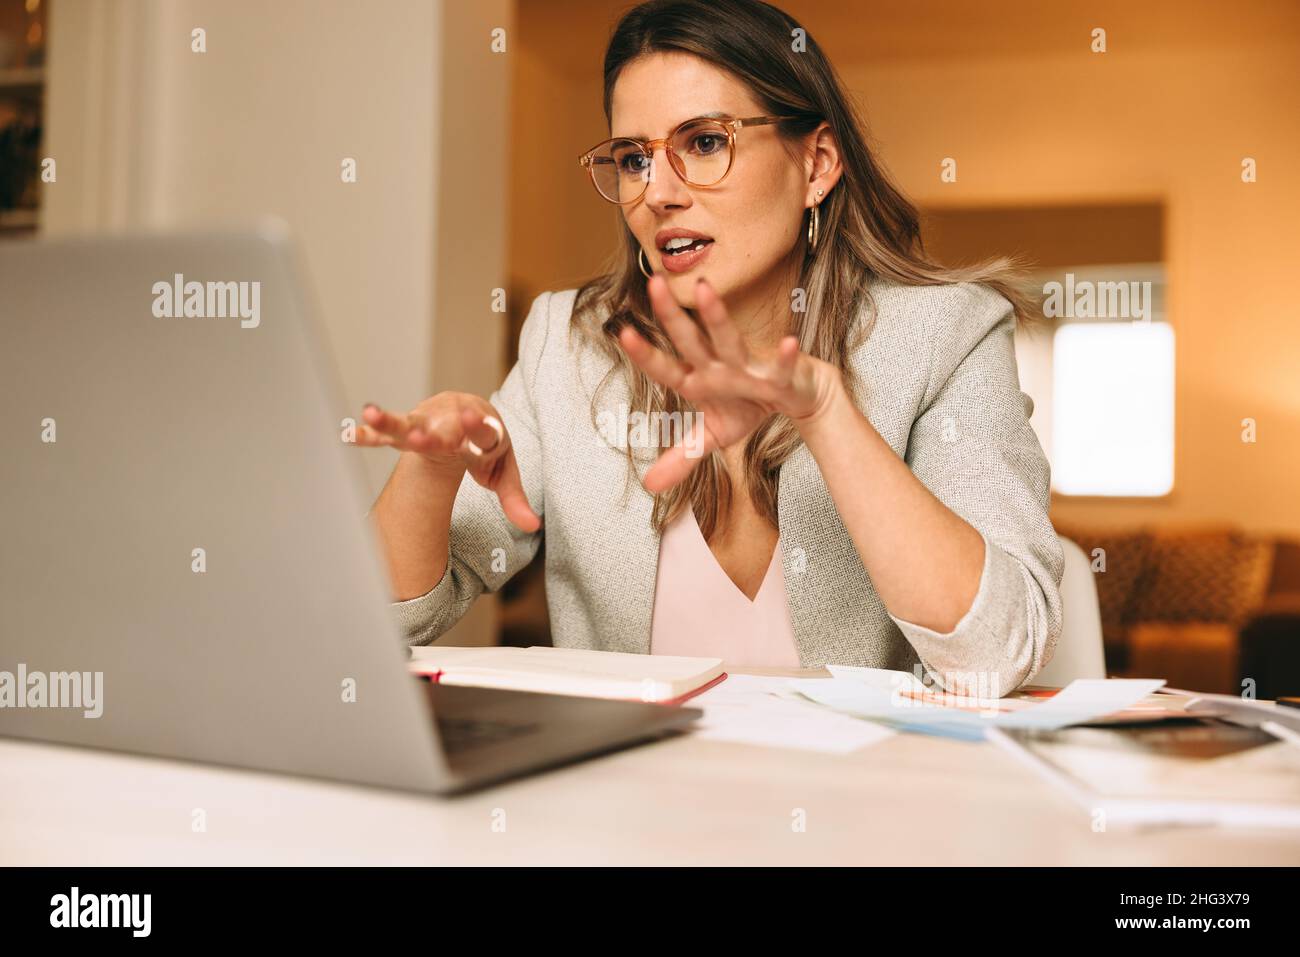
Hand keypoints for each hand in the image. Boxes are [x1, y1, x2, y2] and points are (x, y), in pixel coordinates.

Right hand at [353, 393, 540, 532]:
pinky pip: (387, 433)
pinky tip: (350, 434)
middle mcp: (453, 424)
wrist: (469, 409)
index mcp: (483, 432)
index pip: (483, 432)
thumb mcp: (505, 470)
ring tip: (370, 412)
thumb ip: (514, 497)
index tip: (473, 419)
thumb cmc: (487, 445)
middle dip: (431, 435)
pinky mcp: (409, 428)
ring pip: (408, 423)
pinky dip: (369, 433)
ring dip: (390, 421)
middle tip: (420, 438)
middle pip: (442, 431)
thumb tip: (533, 527)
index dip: (478, 427)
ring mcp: (428, 425)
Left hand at [616, 274, 839, 492]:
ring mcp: (748, 367)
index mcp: (699, 380)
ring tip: (705, 289)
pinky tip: (788, 342)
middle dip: (672, 315)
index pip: (666, 368)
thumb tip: (649, 486)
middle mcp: (718, 366)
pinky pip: (782, 366)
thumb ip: (682, 457)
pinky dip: (786, 357)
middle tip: (653, 284)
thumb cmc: (749, 406)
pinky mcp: (780, 375)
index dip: (645, 354)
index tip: (621, 334)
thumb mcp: (714, 437)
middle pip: (690, 340)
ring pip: (729, 339)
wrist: (795, 396)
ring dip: (718, 317)